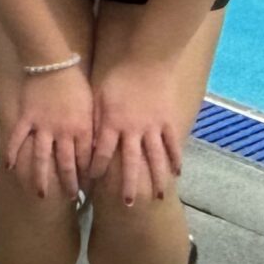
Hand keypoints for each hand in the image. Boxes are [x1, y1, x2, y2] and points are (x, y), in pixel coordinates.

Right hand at [2, 67, 92, 200]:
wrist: (53, 62)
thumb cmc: (76, 83)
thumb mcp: (91, 106)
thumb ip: (92, 129)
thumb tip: (98, 150)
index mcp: (82, 128)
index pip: (86, 159)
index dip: (88, 176)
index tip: (89, 188)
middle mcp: (62, 131)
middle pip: (66, 164)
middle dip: (69, 183)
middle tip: (72, 198)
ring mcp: (42, 126)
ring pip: (41, 157)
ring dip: (42, 177)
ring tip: (41, 194)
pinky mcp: (26, 118)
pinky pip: (17, 138)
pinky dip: (12, 153)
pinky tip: (9, 167)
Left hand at [88, 58, 188, 205]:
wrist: (145, 59)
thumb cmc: (116, 77)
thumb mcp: (98, 97)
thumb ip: (95, 121)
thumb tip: (87, 142)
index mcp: (112, 124)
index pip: (103, 153)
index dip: (96, 169)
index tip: (92, 183)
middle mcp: (133, 130)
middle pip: (131, 163)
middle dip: (129, 184)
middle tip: (129, 204)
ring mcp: (153, 127)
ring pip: (155, 158)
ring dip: (156, 179)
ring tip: (157, 196)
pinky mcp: (168, 121)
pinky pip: (172, 144)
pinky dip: (175, 160)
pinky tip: (176, 174)